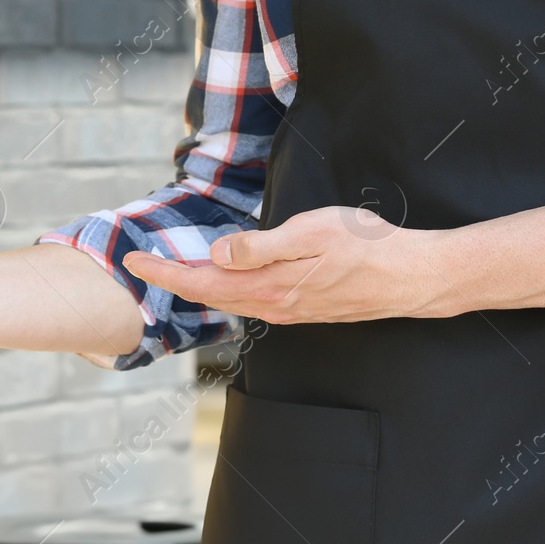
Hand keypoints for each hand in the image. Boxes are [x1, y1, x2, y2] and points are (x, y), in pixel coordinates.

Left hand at [122, 206, 443, 324]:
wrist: (411, 277)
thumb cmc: (366, 246)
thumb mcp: (311, 233)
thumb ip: (260, 247)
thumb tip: (215, 256)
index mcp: (269, 286)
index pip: (202, 283)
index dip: (164, 273)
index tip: (133, 261)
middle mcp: (274, 305)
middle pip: (210, 296)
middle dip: (172, 281)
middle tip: (141, 264)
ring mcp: (290, 310)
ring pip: (231, 302)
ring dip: (198, 288)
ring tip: (173, 271)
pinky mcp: (304, 307)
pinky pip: (253, 303)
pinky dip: (227, 292)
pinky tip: (225, 280)